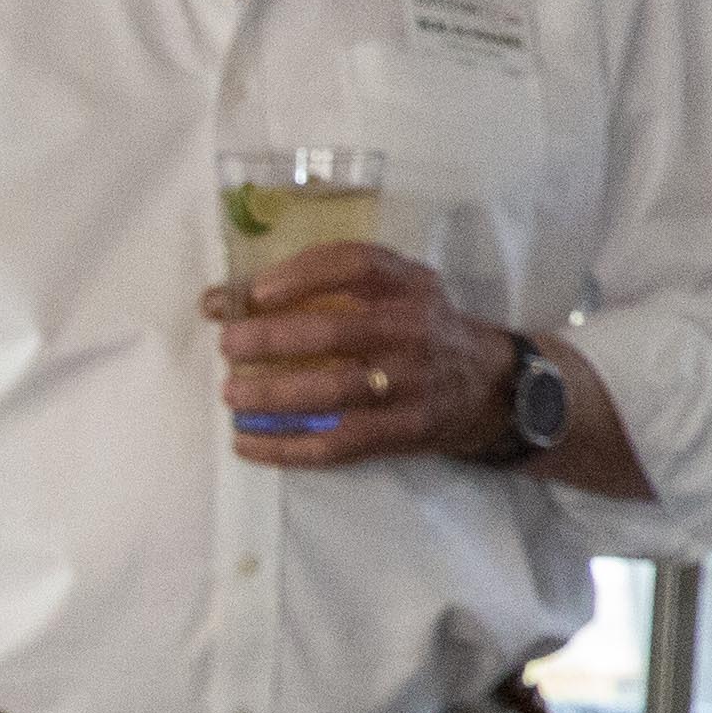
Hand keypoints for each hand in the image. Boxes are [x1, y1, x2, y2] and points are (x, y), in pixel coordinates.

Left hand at [205, 243, 520, 468]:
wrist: (490, 385)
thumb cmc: (420, 331)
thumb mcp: (397, 292)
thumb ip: (324, 287)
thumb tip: (221, 299)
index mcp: (411, 286)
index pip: (358, 265)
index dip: (302, 275)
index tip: (256, 292)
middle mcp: (414, 330)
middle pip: (335, 332)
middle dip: (272, 339)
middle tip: (229, 345)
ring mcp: (410, 384)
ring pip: (333, 391)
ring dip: (272, 395)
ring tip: (231, 393)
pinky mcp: (403, 431)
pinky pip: (336, 444)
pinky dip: (284, 447)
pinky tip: (245, 442)